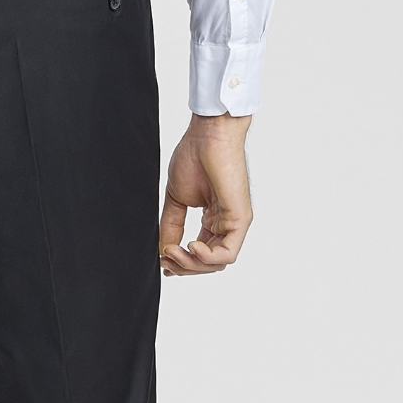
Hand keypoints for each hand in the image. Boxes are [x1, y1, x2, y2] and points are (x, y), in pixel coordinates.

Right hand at [158, 114, 252, 276]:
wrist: (207, 136)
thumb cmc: (194, 157)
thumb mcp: (176, 199)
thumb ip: (171, 226)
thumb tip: (163, 251)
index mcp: (212, 220)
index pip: (199, 254)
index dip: (180, 263)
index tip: (162, 261)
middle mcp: (225, 224)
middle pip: (207, 263)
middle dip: (183, 266)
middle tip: (165, 259)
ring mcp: (234, 223)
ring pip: (217, 263)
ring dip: (191, 263)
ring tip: (173, 251)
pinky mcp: (240, 219)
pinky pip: (228, 253)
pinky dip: (207, 257)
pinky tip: (191, 246)